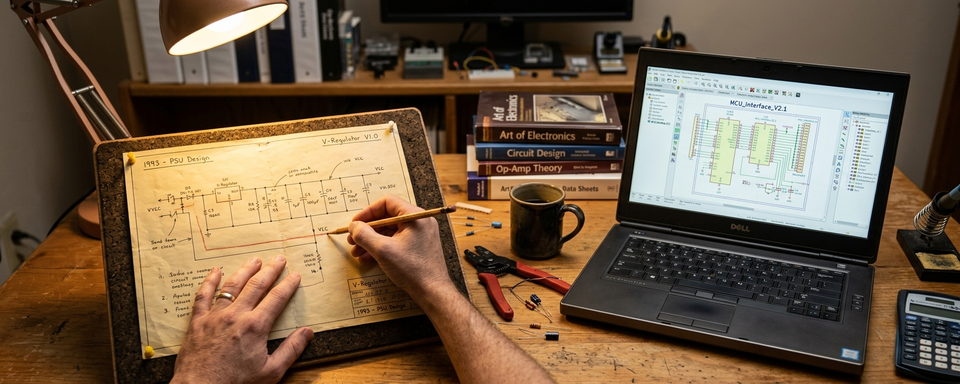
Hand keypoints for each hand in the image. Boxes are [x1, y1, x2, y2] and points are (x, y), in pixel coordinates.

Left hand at [172, 255, 313, 383]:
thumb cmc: (235, 383)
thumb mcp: (271, 371)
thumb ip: (291, 350)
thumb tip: (307, 333)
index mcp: (255, 326)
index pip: (276, 298)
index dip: (288, 285)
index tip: (295, 275)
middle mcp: (236, 316)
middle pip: (256, 285)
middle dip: (270, 270)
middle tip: (279, 259)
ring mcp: (215, 317)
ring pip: (232, 286)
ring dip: (245, 270)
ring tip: (255, 260)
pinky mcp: (198, 322)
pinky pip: (203, 296)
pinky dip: (209, 282)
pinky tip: (216, 271)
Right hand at [346, 195, 451, 296]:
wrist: (432, 291)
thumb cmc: (412, 269)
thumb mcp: (383, 250)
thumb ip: (364, 235)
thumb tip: (353, 226)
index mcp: (415, 216)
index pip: (387, 203)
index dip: (368, 212)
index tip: (355, 224)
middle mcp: (419, 222)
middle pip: (387, 217)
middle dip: (367, 229)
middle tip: (352, 239)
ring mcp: (419, 235)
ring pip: (390, 231)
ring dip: (371, 240)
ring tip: (357, 252)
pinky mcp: (418, 247)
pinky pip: (396, 241)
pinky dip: (381, 247)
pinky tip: (368, 258)